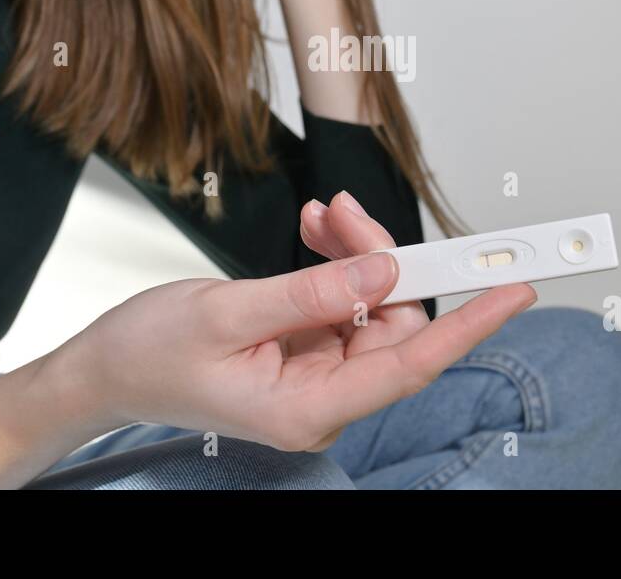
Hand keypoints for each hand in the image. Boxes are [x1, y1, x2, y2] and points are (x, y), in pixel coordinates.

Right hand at [72, 193, 537, 452]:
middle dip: (383, 258)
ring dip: (355, 252)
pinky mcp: (306, 351)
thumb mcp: (227, 315)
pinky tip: (313, 233)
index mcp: (308, 410)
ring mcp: (317, 375)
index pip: (412, 365)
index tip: (516, 291)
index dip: (471, 325)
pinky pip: (344, 300)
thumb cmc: (150, 355)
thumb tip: (384, 271)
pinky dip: (334, 261)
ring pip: (371, 304)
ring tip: (320, 215)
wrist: (103, 369)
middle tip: (347, 210)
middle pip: (394, 323)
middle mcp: (323, 399)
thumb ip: (312, 293)